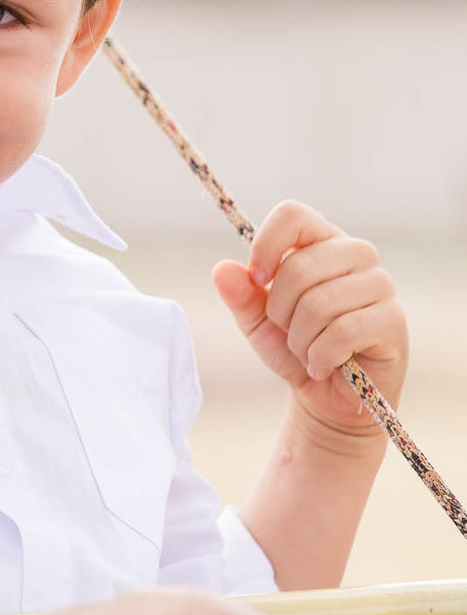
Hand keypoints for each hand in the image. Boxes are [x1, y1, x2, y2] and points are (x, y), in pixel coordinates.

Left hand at [212, 200, 407, 438]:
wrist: (330, 399)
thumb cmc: (297, 349)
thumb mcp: (258, 323)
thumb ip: (241, 295)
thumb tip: (222, 269)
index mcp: (322, 242)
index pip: (293, 215)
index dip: (267, 245)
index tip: (257, 280)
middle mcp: (356, 254)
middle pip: (299, 266)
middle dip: (280, 311)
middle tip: (289, 333)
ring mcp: (380, 285)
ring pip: (320, 303)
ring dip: (301, 340)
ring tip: (308, 352)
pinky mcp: (393, 319)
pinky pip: (343, 331)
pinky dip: (321, 356)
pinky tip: (323, 366)